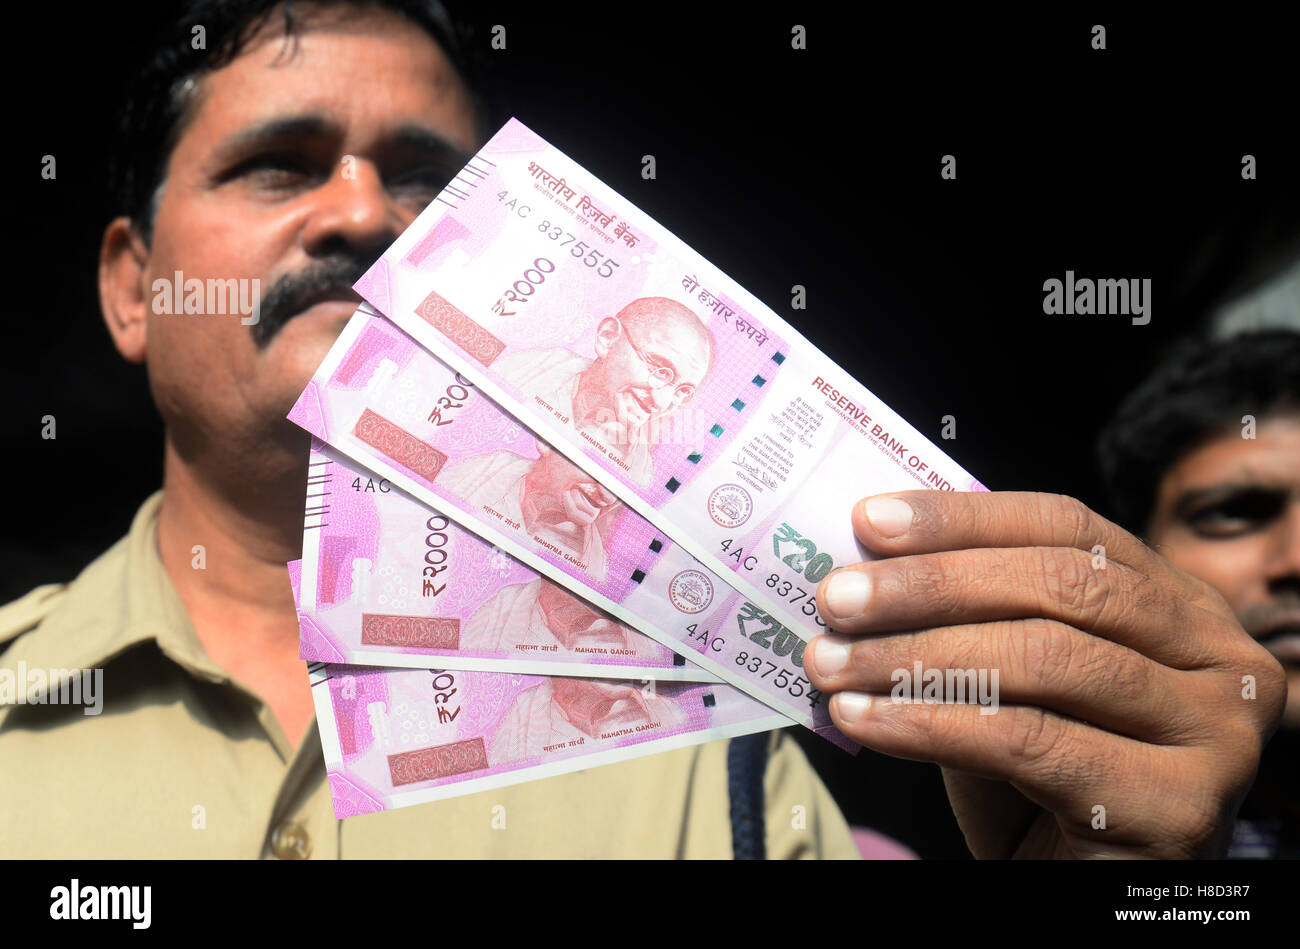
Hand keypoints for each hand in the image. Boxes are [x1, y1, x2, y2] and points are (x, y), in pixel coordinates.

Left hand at [807, 491, 1286, 857]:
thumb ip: (969, 620)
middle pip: (1061, 585)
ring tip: (830, 661)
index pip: (1068, 527)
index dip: (964, 519)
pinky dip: (930, 723)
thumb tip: (866, 568)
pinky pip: (1029, 742)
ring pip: (1044, 658)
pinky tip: (863, 718)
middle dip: (930, 585)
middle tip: (836, 597)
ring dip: (915, 655)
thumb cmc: (1042, 783)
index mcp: (1180, 604)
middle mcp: (1220, 656)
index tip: (870, 520)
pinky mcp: (1178, 805)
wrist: (1081, 890)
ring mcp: (1214, 732)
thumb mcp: (1007, 682)